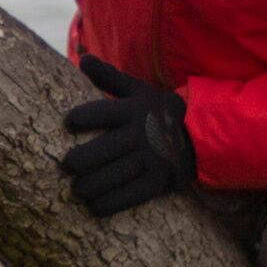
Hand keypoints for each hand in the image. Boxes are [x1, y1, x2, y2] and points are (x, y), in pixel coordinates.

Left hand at [60, 53, 195, 216]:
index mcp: (135, 109)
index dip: (83, 117)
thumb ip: (110, 77)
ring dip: (90, 186)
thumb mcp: (139, 91)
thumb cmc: (157, 111)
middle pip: (105, 149)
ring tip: (76, 189)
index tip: (68, 124)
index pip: (104, 111)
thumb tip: (84, 59)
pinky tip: (93, 207)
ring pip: (114, 176)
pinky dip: (109, 204)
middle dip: (80, 160)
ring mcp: (152, 160)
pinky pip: (130, 196)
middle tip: (67, 165)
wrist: (200, 135)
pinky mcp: (158, 182)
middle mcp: (142, 134)